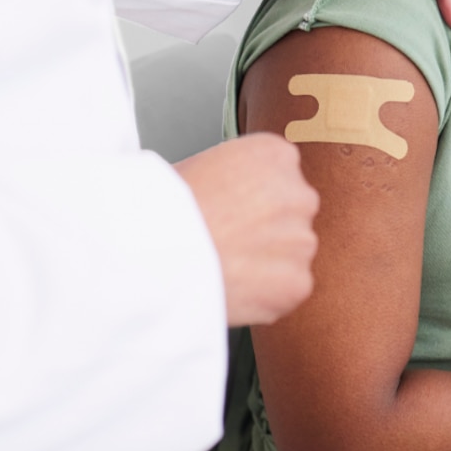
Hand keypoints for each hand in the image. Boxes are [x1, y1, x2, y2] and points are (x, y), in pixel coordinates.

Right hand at [174, 134, 320, 326]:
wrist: (150, 252)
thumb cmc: (159, 209)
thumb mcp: (198, 165)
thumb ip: (232, 178)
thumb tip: (233, 196)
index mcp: (275, 154)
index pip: (280, 177)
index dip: (252, 199)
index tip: (231, 212)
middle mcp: (298, 193)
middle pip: (290, 215)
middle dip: (265, 230)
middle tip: (225, 242)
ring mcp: (301, 239)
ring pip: (289, 255)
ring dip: (265, 264)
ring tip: (221, 266)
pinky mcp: (296, 282)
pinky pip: (286, 290)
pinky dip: (264, 296)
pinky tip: (231, 288)